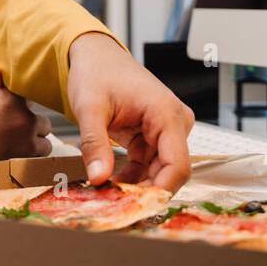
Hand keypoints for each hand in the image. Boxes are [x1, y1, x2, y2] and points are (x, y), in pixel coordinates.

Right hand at [0, 88, 51, 169]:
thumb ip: (4, 105)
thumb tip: (17, 111)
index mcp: (11, 99)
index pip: (32, 98)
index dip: (26, 108)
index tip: (21, 111)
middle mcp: (23, 117)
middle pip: (43, 123)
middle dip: (32, 129)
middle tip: (16, 135)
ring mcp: (25, 140)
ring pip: (45, 144)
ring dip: (34, 146)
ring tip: (14, 150)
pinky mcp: (22, 160)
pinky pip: (36, 160)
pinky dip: (28, 161)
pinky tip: (13, 160)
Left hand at [66, 32, 192, 192]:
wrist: (95, 57)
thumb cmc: (96, 72)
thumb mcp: (89, 108)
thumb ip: (94, 144)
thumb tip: (98, 179)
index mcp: (166, 113)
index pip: (177, 166)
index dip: (159, 191)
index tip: (134, 208)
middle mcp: (174, 122)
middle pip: (169, 172)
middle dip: (144, 193)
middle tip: (115, 207)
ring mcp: (167, 130)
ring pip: (159, 172)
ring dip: (136, 187)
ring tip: (108, 197)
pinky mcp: (155, 136)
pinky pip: (149, 165)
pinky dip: (132, 178)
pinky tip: (111, 184)